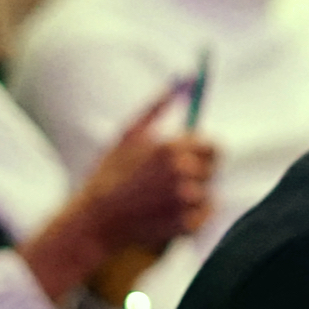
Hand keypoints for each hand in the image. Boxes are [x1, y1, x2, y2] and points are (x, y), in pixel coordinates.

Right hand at [66, 85, 218, 257]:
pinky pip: (204, 216)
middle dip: (197, 174)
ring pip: (207, 193)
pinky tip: (168, 215)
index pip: (213, 146)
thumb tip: (180, 83)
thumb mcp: (126, 135)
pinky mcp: (186, 225)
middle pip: (212, 170)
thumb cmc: (108, 174)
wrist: (95, 220)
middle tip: (169, 182)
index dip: (202, 153)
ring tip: (162, 200)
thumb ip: (155, 108)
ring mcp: (186, 200)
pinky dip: (192, 217)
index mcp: (172, 147)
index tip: (191, 159)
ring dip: (192, 197)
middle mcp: (183, 172)